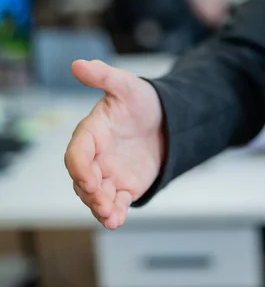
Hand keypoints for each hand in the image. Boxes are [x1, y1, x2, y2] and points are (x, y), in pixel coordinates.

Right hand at [64, 60, 164, 229]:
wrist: (165, 120)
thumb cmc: (141, 101)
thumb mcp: (127, 85)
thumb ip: (104, 77)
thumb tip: (78, 64)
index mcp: (91, 133)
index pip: (77, 152)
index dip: (80, 166)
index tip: (89, 177)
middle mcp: (95, 157)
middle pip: (83, 179)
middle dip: (90, 192)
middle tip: (101, 201)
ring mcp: (108, 173)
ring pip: (97, 195)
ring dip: (100, 206)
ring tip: (109, 215)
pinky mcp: (124, 186)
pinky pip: (116, 203)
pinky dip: (114, 213)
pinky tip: (117, 221)